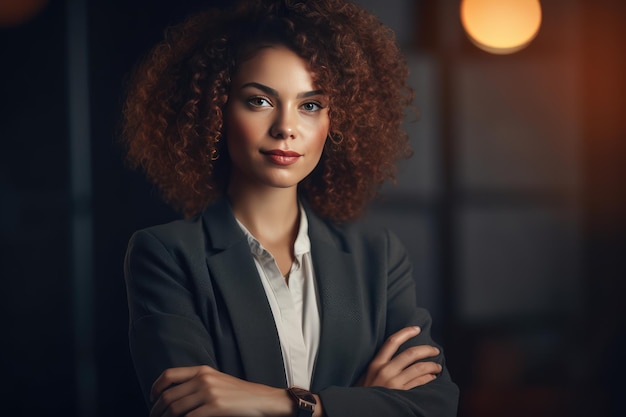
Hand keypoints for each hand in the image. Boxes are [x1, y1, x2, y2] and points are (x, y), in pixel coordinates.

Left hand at [150, 365, 292, 416]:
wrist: (264, 400)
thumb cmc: (240, 395)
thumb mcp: (217, 381)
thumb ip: (198, 383)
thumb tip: (174, 396)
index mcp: (203, 370)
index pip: (168, 375)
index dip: (155, 389)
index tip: (152, 400)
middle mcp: (203, 379)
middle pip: (168, 396)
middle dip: (156, 411)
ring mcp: (209, 393)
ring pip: (174, 409)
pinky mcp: (215, 407)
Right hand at [359, 326, 441, 389]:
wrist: (361, 409)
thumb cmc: (364, 391)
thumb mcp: (367, 374)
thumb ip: (379, 364)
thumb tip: (396, 353)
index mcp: (376, 363)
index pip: (392, 342)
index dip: (406, 332)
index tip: (416, 328)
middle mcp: (385, 370)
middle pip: (410, 353)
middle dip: (426, 350)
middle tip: (435, 350)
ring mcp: (394, 382)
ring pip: (418, 368)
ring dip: (432, 365)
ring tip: (437, 366)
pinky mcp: (401, 394)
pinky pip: (419, 382)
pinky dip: (428, 378)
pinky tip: (432, 377)